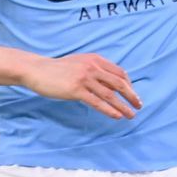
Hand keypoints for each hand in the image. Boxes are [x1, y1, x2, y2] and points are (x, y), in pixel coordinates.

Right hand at [23, 52, 140, 119]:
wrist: (37, 70)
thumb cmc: (58, 69)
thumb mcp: (80, 63)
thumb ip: (95, 70)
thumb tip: (110, 83)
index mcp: (95, 59)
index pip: (119, 73)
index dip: (129, 85)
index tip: (132, 95)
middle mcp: (92, 67)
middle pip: (119, 83)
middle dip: (132, 96)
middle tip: (139, 106)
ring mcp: (84, 78)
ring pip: (110, 94)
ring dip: (123, 106)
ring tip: (131, 115)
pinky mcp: (76, 89)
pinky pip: (97, 101)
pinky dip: (109, 110)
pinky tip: (117, 116)